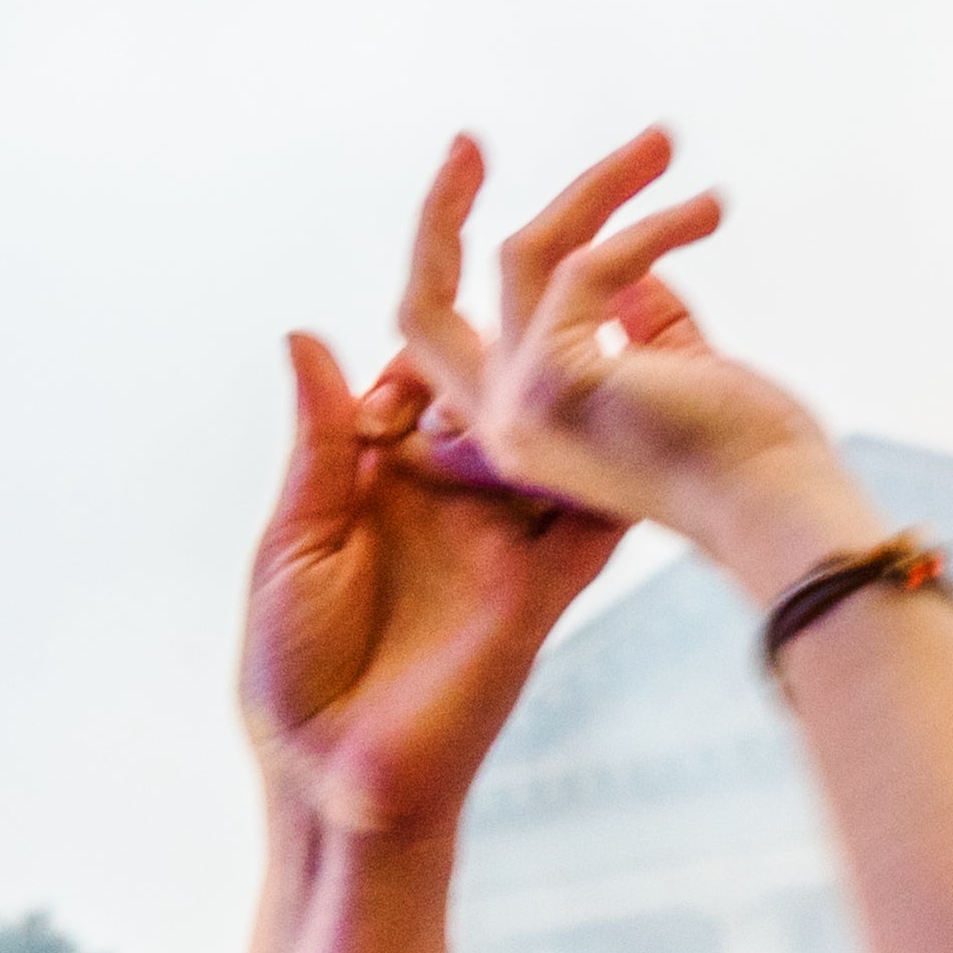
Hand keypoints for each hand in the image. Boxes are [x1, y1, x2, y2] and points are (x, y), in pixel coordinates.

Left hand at [241, 162, 637, 847]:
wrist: (343, 785)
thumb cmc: (293, 677)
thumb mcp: (292, 542)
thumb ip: (318, 440)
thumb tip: (305, 331)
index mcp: (380, 470)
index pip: (423, 349)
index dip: (444, 265)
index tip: (466, 167)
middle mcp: (451, 486)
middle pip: (504, 361)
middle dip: (546, 274)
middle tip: (587, 180)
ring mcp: (508, 528)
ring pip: (563, 413)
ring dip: (599, 336)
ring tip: (635, 246)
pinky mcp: (550, 578)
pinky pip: (599, 498)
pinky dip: (628, 439)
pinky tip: (660, 360)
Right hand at [387, 129, 861, 581]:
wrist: (777, 506)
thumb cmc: (744, 448)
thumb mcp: (675, 362)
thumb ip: (637, 313)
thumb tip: (625, 251)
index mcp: (526, 432)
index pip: (450, 342)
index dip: (453, 262)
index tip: (484, 186)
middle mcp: (506, 428)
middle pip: (422, 309)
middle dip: (436, 215)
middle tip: (469, 140)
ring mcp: (523, 409)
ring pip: (525, 254)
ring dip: (601, 184)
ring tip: (665, 142)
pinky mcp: (557, 378)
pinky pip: (594, 263)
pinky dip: (657, 225)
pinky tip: (709, 211)